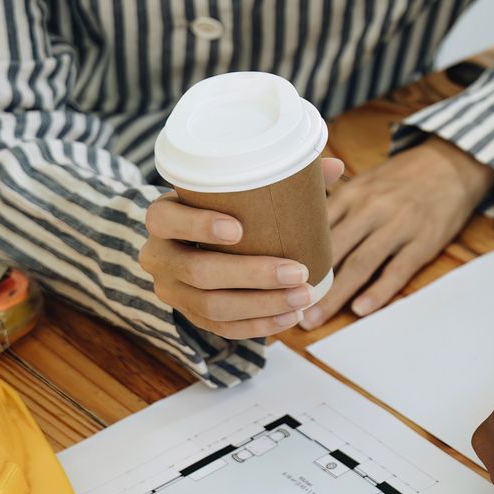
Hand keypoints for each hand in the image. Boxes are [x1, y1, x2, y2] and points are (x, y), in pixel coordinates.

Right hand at [140, 157, 343, 338]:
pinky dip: (259, 325)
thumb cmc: (220, 210)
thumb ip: (278, 178)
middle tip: (297, 271)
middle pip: (198, 271)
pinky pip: (222, 328)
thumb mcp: (232, 192)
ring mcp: (172, 291)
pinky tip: (290, 316)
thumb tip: (335, 165)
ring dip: (262, 304)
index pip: (166, 221)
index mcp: (162, 218)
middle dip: (252, 275)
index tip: (238, 229)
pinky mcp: (190, 316)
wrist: (189, 245)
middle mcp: (158, 257)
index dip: (198, 226)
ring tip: (303, 296)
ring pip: (211, 306)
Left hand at [303, 138, 493, 326]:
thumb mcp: (366, 182)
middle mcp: (372, 208)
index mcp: (352, 193)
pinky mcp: (424, 240)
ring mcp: (399, 224)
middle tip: (285, 306)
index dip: (291, 254)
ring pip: (360, 263)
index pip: (313, 225)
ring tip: (315, 317)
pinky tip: (361, 309)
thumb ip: (335, 205)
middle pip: (332, 249)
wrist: (452, 165)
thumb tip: (296, 231)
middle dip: (307, 281)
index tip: (271, 278)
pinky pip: (398, 269)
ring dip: (335, 294)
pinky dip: (379, 291)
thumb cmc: (402, 179)